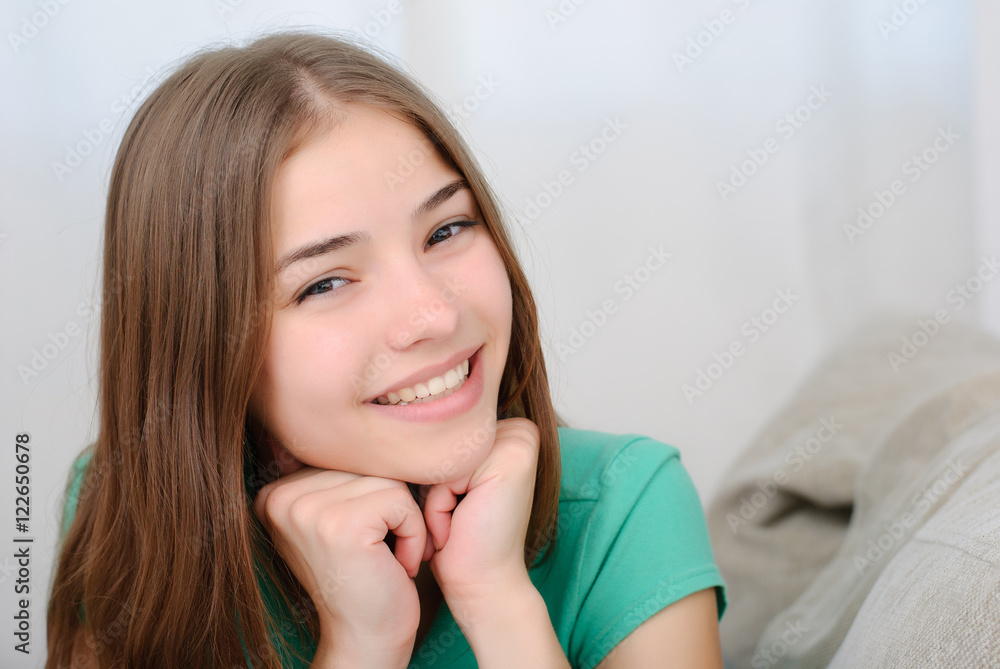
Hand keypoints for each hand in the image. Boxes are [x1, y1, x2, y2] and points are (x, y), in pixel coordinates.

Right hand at [253, 463, 430, 661]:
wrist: (366, 639)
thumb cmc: (364, 578)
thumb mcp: (339, 520)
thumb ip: (339, 477)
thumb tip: (365, 426)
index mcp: (274, 492)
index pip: (348, 458)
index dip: (372, 497)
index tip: (364, 542)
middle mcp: (280, 497)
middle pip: (367, 465)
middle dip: (389, 507)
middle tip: (380, 553)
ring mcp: (306, 510)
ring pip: (388, 480)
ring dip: (405, 521)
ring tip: (388, 558)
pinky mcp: (341, 524)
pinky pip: (402, 500)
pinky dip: (414, 533)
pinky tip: (397, 565)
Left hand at [421, 417, 540, 601]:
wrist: (482, 586)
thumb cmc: (458, 540)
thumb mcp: (447, 483)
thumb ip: (439, 449)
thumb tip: (396, 424)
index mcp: (506, 431)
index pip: (438, 438)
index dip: (433, 477)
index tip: (457, 506)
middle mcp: (520, 430)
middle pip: (439, 445)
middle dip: (433, 486)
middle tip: (455, 519)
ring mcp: (519, 442)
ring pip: (439, 459)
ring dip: (433, 497)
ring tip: (455, 523)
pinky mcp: (510, 461)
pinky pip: (444, 475)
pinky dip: (437, 506)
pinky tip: (457, 527)